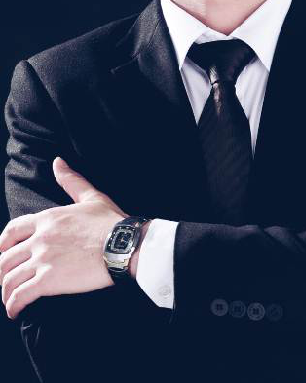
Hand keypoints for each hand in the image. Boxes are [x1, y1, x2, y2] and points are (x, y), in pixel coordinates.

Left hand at [0, 156, 127, 319]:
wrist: (125, 245)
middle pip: (5, 257)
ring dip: (5, 292)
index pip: (11, 231)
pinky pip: (20, 295)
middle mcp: (40, 238)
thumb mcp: (91, 197)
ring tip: (10, 300)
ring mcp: (43, 259)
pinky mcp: (49, 280)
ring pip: (9, 278)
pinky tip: (16, 312)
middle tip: (4, 281)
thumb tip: (58, 161)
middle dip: (0, 272)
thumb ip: (71, 180)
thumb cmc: (111, 222)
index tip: (2, 254)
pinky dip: (13, 306)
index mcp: (47, 218)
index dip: (2, 244)